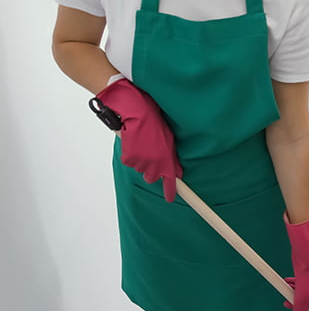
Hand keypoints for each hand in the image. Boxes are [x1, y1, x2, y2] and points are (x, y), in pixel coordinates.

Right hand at [94, 78, 181, 201]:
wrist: (138, 111)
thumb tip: (178, 173)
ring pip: (139, 168)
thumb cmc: (154, 122)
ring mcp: (142, 164)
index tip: (171, 199)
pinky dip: (129, 153)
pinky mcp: (129, 159)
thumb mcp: (168, 140)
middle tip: (149, 152)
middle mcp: (156, 166)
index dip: (170, 192)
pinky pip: (129, 161)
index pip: (170, 183)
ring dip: (140, 158)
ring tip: (141, 141)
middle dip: (150, 169)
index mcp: (167, 162)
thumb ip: (172, 159)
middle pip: (151, 177)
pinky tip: (132, 140)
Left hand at [283, 208, 308, 310]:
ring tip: (288, 288)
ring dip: (296, 294)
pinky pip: (305, 284)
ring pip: (306, 294)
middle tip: (288, 303)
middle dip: (299, 305)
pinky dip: (297, 285)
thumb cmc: (308, 279)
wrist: (308, 257)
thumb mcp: (300, 302)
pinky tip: (288, 281)